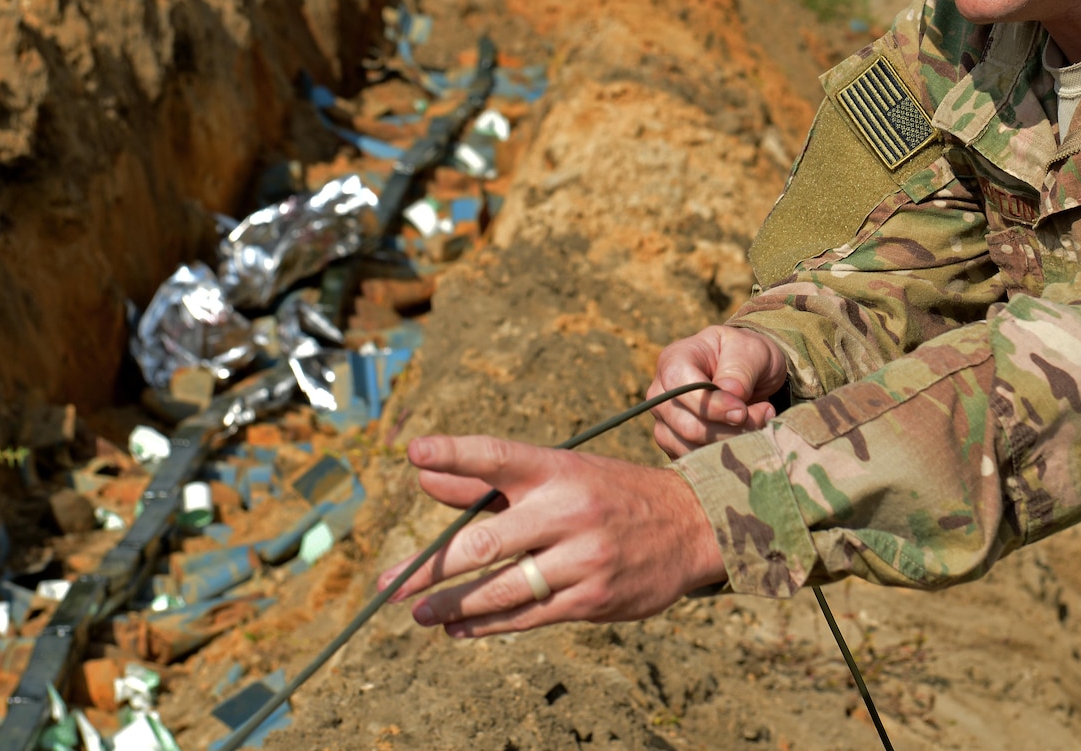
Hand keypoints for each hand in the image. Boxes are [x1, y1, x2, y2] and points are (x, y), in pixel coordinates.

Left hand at [376, 435, 724, 637]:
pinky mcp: (592, 598)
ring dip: (452, 605)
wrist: (692, 527)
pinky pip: (528, 616)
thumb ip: (489, 481)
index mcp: (558, 469)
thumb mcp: (560, 473)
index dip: (455, 452)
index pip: (498, 456)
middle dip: (430, 566)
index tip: (414, 452)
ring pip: (501, 588)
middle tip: (388, 585)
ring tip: (417, 614)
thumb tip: (425, 478)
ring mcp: (582, 557)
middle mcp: (568, 509)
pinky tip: (457, 629)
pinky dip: (486, 626)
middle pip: (485, 540)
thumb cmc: (609, 495)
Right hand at [647, 325, 790, 456]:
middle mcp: (661, 393)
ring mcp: (665, 422)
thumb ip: (740, 368)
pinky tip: (746, 436)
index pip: (680, 387)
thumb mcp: (751, 350)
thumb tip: (730, 393)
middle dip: (730, 428)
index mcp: (674, 360)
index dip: (711, 404)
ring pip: (692, 448)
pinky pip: (696, 462)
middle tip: (762, 414)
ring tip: (759, 421)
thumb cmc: (747, 356)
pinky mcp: (676, 446)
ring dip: (733, 442)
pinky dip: (726, 455)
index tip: (742, 410)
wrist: (753, 375)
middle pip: (687, 425)